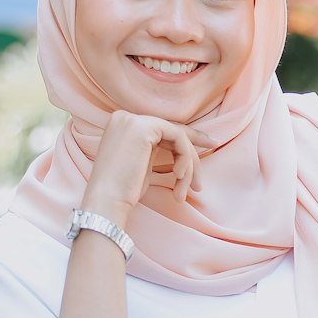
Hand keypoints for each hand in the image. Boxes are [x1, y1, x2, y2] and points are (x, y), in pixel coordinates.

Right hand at [83, 111, 208, 226]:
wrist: (106, 201)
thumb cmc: (123, 191)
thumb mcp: (143, 164)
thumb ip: (158, 149)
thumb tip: (186, 147)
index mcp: (123, 124)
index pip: (163, 129)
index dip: (189, 138)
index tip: (211, 146)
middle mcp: (126, 117)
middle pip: (173, 132)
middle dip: (192, 157)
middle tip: (199, 184)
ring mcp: (133, 120)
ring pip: (178, 136)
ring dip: (188, 165)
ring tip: (185, 189)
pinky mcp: (144, 127)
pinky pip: (179, 137)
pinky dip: (185, 158)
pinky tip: (179, 177)